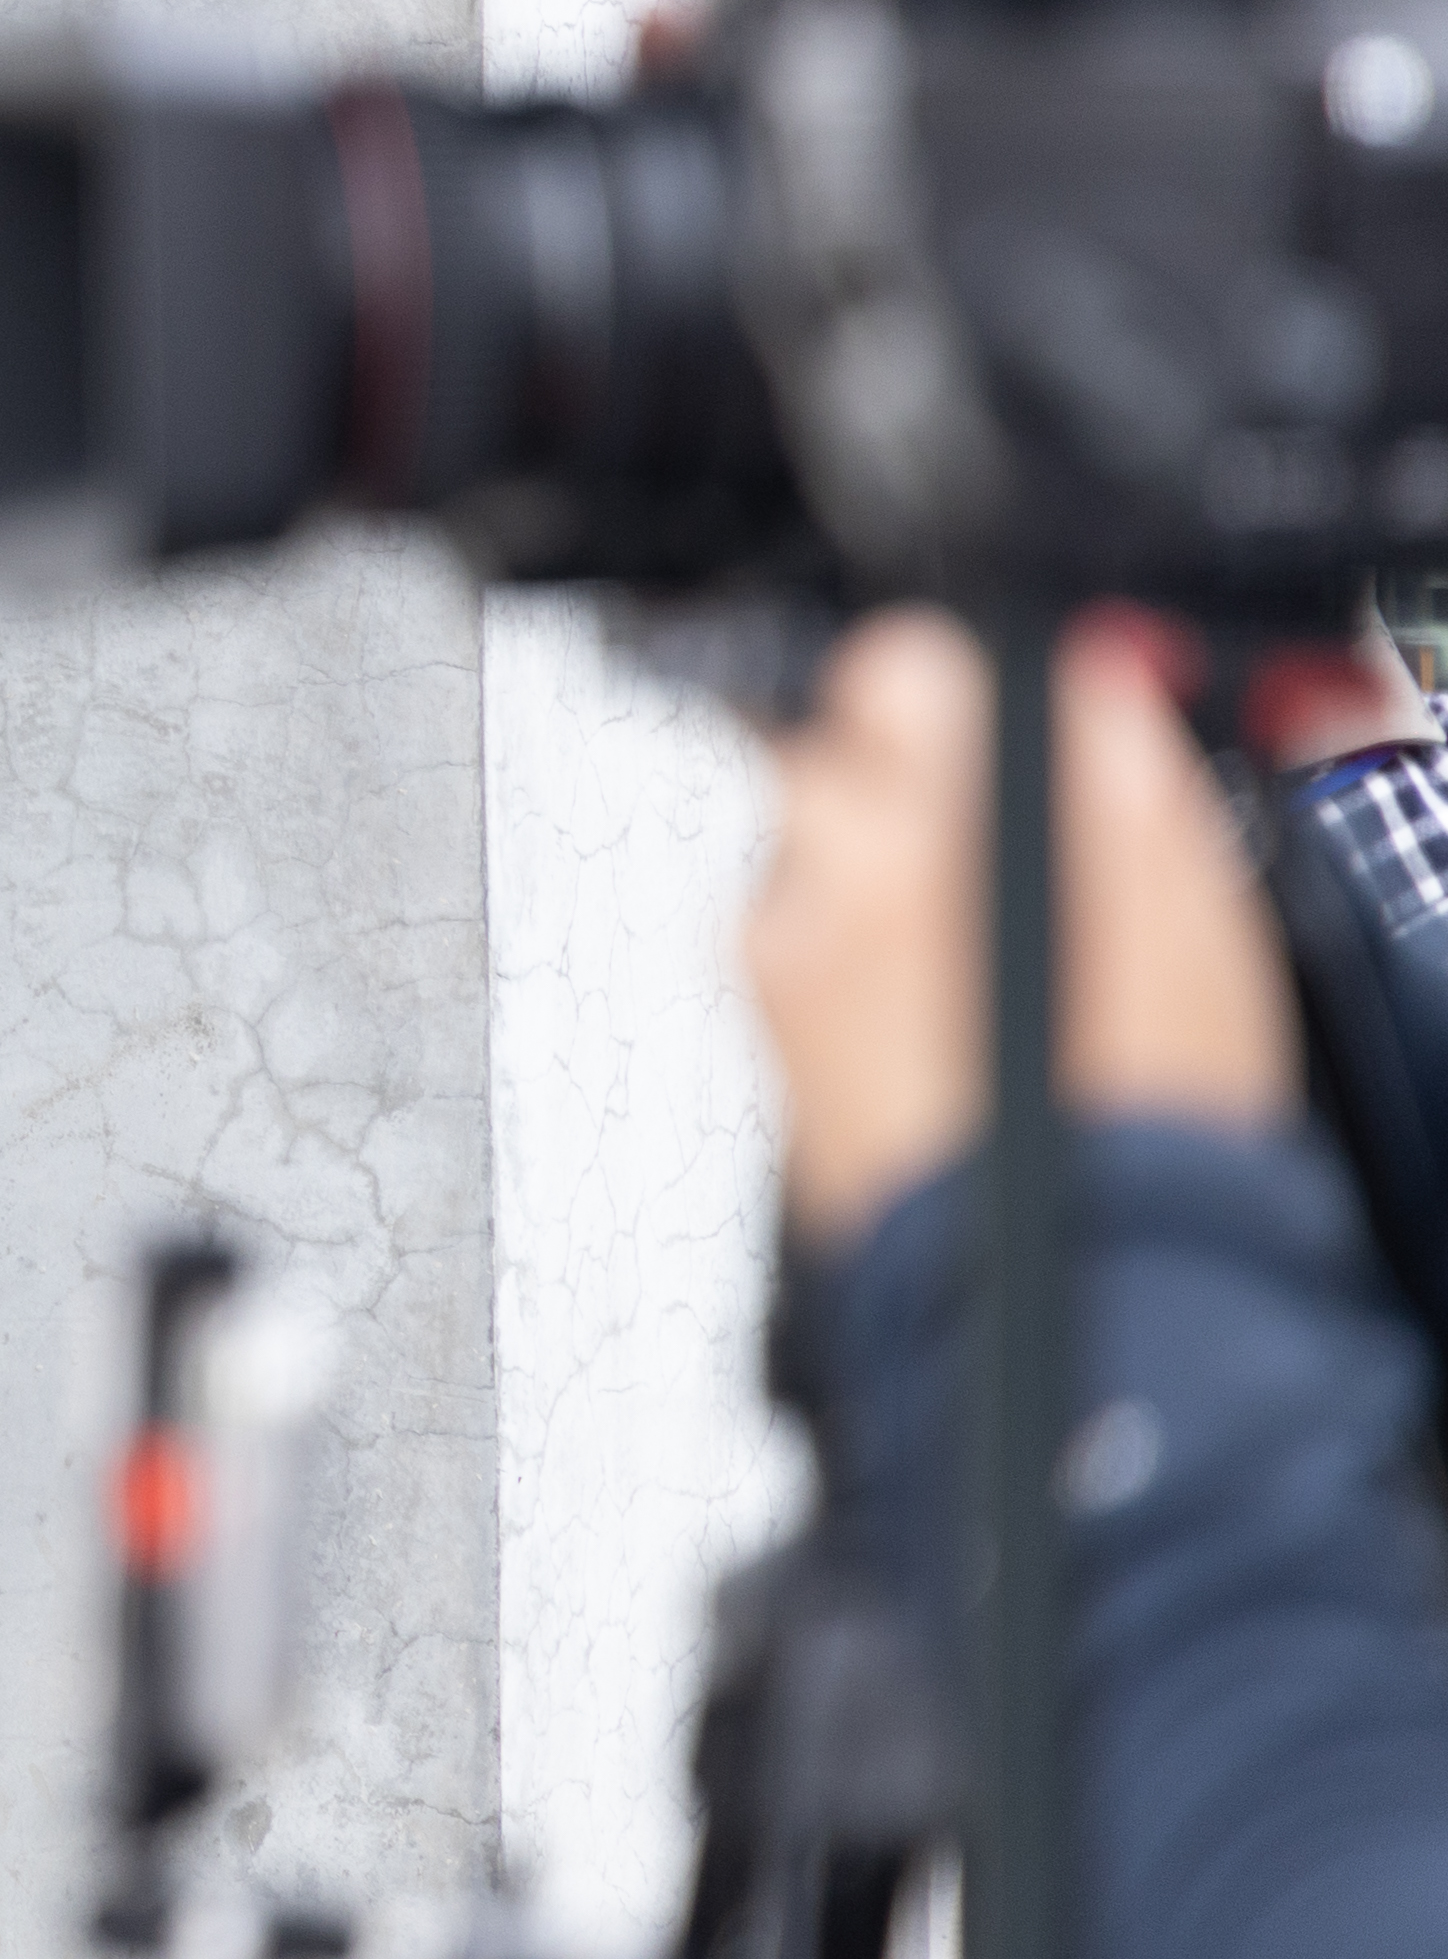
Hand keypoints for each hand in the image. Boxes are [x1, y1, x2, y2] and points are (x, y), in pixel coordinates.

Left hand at [748, 608, 1302, 1250]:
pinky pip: (801, 936)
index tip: (1004, 729)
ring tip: (981, 952)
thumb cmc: (1142, 1127)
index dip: (963, 694)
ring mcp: (779, 960)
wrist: (1073, 1290)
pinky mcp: (768, 1029)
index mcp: (921, 831)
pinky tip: (942, 1006)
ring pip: (812, 847)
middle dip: (909, 781)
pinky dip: (858, 948)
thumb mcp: (1190, 915)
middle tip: (998, 849)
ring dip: (880, 868)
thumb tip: (1077, 685)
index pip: (896, 668)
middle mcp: (818, 885)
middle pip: (830, 751)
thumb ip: (1113, 768)